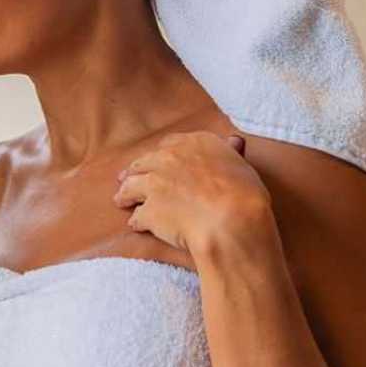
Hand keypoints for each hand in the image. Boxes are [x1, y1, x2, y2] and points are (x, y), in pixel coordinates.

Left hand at [112, 131, 271, 258]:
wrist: (232, 219)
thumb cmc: (245, 194)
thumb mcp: (241, 165)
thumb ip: (230, 153)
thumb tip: (235, 141)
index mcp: (194, 143)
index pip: (169, 145)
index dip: (160, 155)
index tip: (156, 161)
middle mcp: (170, 158)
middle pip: (143, 163)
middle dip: (135, 171)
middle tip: (126, 179)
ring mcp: (155, 184)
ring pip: (131, 186)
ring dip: (125, 193)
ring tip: (120, 200)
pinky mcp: (149, 210)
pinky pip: (136, 216)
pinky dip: (136, 221)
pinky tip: (135, 226)